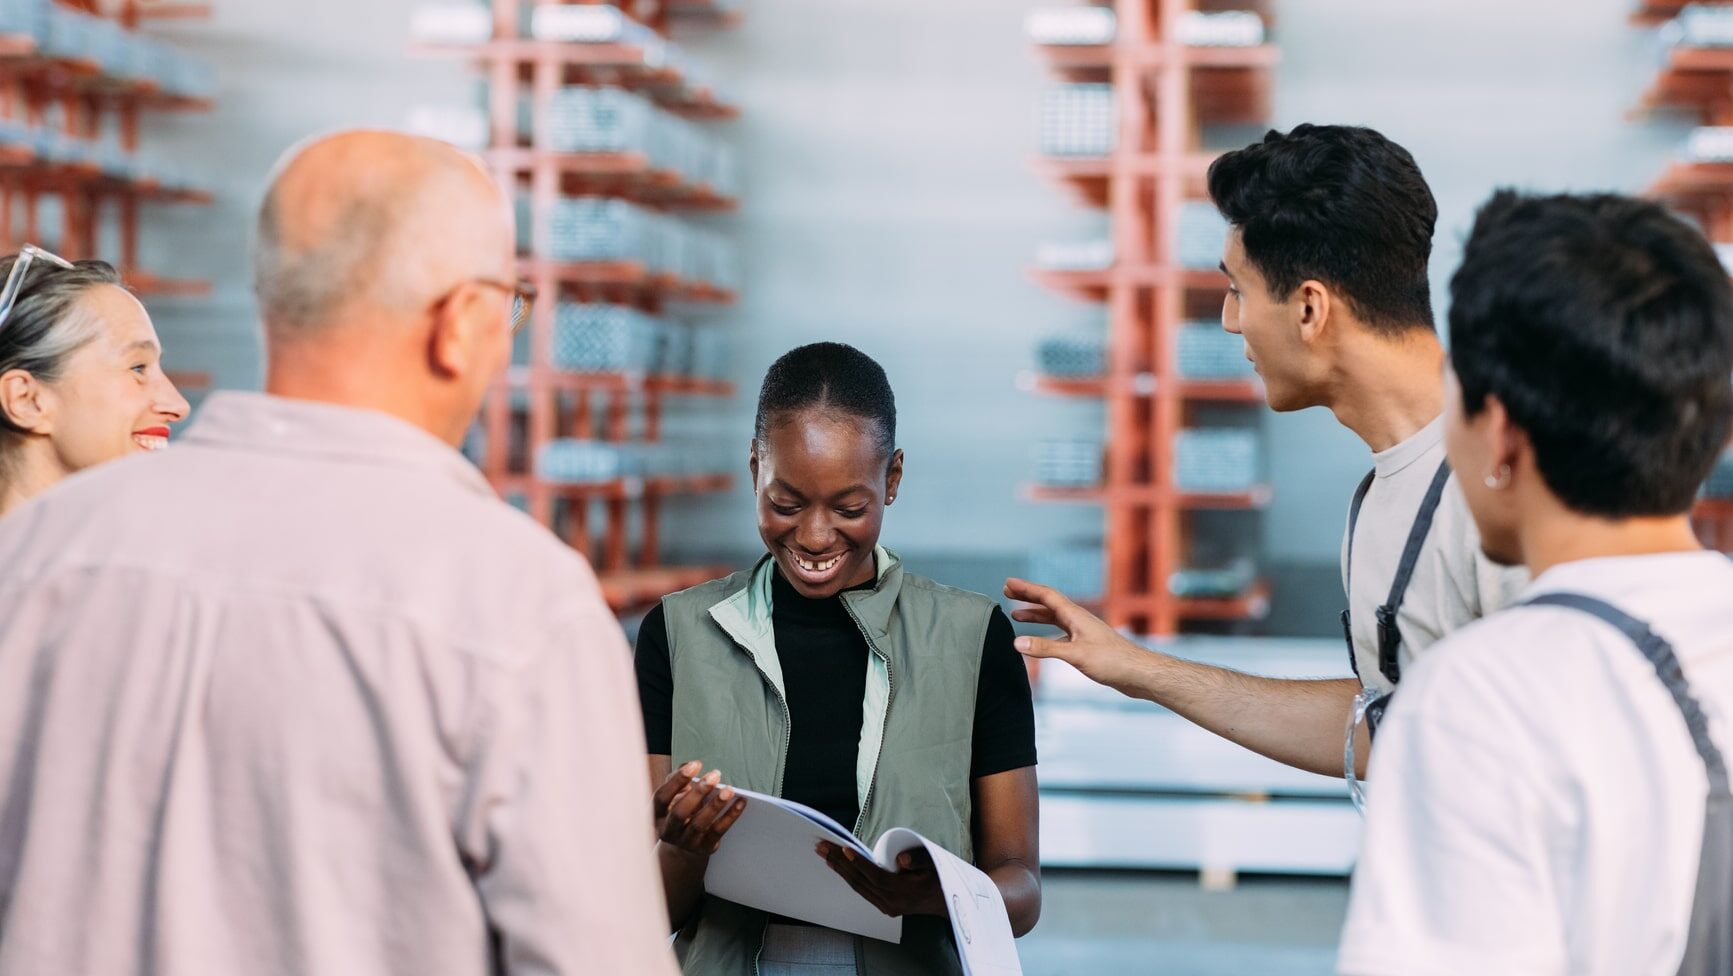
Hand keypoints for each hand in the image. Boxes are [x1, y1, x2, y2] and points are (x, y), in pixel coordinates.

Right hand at [652, 760, 746, 857]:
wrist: (685, 845)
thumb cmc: (681, 811)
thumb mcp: (675, 796)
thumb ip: (679, 779)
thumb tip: (688, 766)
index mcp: (656, 814)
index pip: (662, 797)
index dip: (677, 780)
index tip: (695, 765)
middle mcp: (668, 830)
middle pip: (680, 813)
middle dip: (698, 793)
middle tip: (715, 775)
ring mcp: (685, 842)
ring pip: (699, 824)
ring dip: (716, 805)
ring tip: (729, 789)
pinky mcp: (704, 848)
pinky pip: (718, 831)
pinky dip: (730, 816)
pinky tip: (740, 802)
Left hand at [817, 842, 946, 918]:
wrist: (946, 903)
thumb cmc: (939, 879)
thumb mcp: (934, 864)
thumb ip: (919, 859)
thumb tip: (901, 858)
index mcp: (902, 891)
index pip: (874, 875)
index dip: (858, 862)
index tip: (844, 848)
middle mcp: (891, 902)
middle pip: (860, 881)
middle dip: (839, 862)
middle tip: (822, 847)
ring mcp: (886, 906)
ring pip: (858, 887)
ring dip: (840, 870)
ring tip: (825, 855)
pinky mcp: (884, 906)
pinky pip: (863, 891)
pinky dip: (850, 878)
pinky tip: (840, 868)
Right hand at [1003, 576, 1151, 694]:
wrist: (1137, 673)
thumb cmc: (1113, 661)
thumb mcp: (1076, 654)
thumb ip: (1046, 648)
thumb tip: (1017, 643)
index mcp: (1076, 616)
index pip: (1047, 596)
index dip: (1026, 589)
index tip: (1008, 583)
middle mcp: (1078, 620)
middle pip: (1049, 603)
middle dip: (1028, 597)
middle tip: (1008, 592)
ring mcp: (1082, 632)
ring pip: (1054, 619)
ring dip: (1036, 615)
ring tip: (1017, 615)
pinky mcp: (1086, 646)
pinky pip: (1060, 634)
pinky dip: (1046, 634)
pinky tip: (1040, 642)